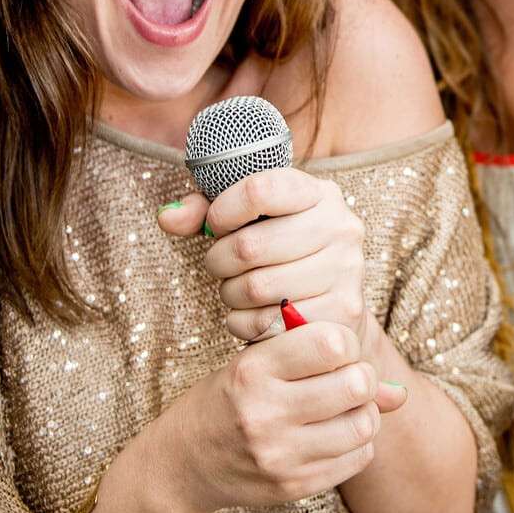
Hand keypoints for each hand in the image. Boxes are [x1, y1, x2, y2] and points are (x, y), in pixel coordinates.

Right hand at [155, 322, 406, 512]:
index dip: (344, 342)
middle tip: (344, 380)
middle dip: (360, 378)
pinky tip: (333, 436)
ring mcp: (279, 455)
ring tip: (342, 410)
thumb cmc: (231, 398)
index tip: (332, 350)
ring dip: (363, 414)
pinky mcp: (293, 487)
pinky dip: (357, 444)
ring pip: (364, 425)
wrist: (186, 461)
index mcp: (252, 370)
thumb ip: (326, 364)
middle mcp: (264, 413)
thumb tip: (400, 392)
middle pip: (356, 384)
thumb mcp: (261, 365)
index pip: (331, 342)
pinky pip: (357, 459)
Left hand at [160, 168, 373, 350]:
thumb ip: (204, 211)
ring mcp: (346, 271)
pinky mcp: (342, 313)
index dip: (222, 210)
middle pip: (249, 246)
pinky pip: (268, 323)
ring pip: (255, 288)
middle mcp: (341, 227)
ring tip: (236, 289)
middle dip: (218, 260)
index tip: (216, 224)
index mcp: (319, 193)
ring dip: (230, 293)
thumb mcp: (250, 221)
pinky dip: (246, 323)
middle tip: (219, 265)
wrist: (335, 306)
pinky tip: (252, 314)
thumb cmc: (282, 254)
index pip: (259, 189)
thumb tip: (166, 216)